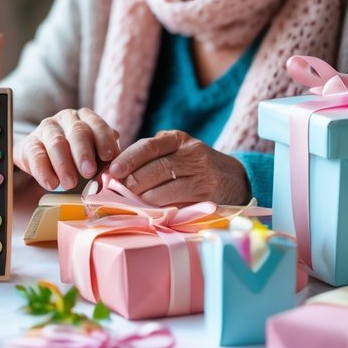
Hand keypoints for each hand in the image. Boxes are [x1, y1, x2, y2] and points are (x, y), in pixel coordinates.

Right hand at [15, 108, 120, 190]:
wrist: (43, 158)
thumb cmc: (75, 157)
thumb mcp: (94, 155)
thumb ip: (105, 159)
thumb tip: (118, 169)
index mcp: (86, 118)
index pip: (97, 124)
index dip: (104, 140)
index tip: (108, 157)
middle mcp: (66, 118)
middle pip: (77, 131)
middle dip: (84, 152)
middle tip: (88, 172)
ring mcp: (46, 129)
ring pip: (56, 142)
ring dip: (64, 164)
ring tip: (70, 183)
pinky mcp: (29, 144)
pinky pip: (36, 156)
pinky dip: (44, 171)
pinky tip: (51, 184)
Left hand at [106, 130, 250, 205]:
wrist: (235, 179)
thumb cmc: (194, 167)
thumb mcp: (177, 153)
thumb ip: (152, 158)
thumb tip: (116, 172)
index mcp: (178, 139)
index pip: (149, 146)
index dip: (129, 158)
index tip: (113, 170)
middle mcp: (192, 152)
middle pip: (156, 166)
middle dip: (133, 180)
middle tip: (117, 190)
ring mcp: (202, 172)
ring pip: (166, 184)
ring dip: (144, 195)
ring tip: (129, 200)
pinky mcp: (208, 192)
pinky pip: (179, 199)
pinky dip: (161, 205)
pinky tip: (149, 208)